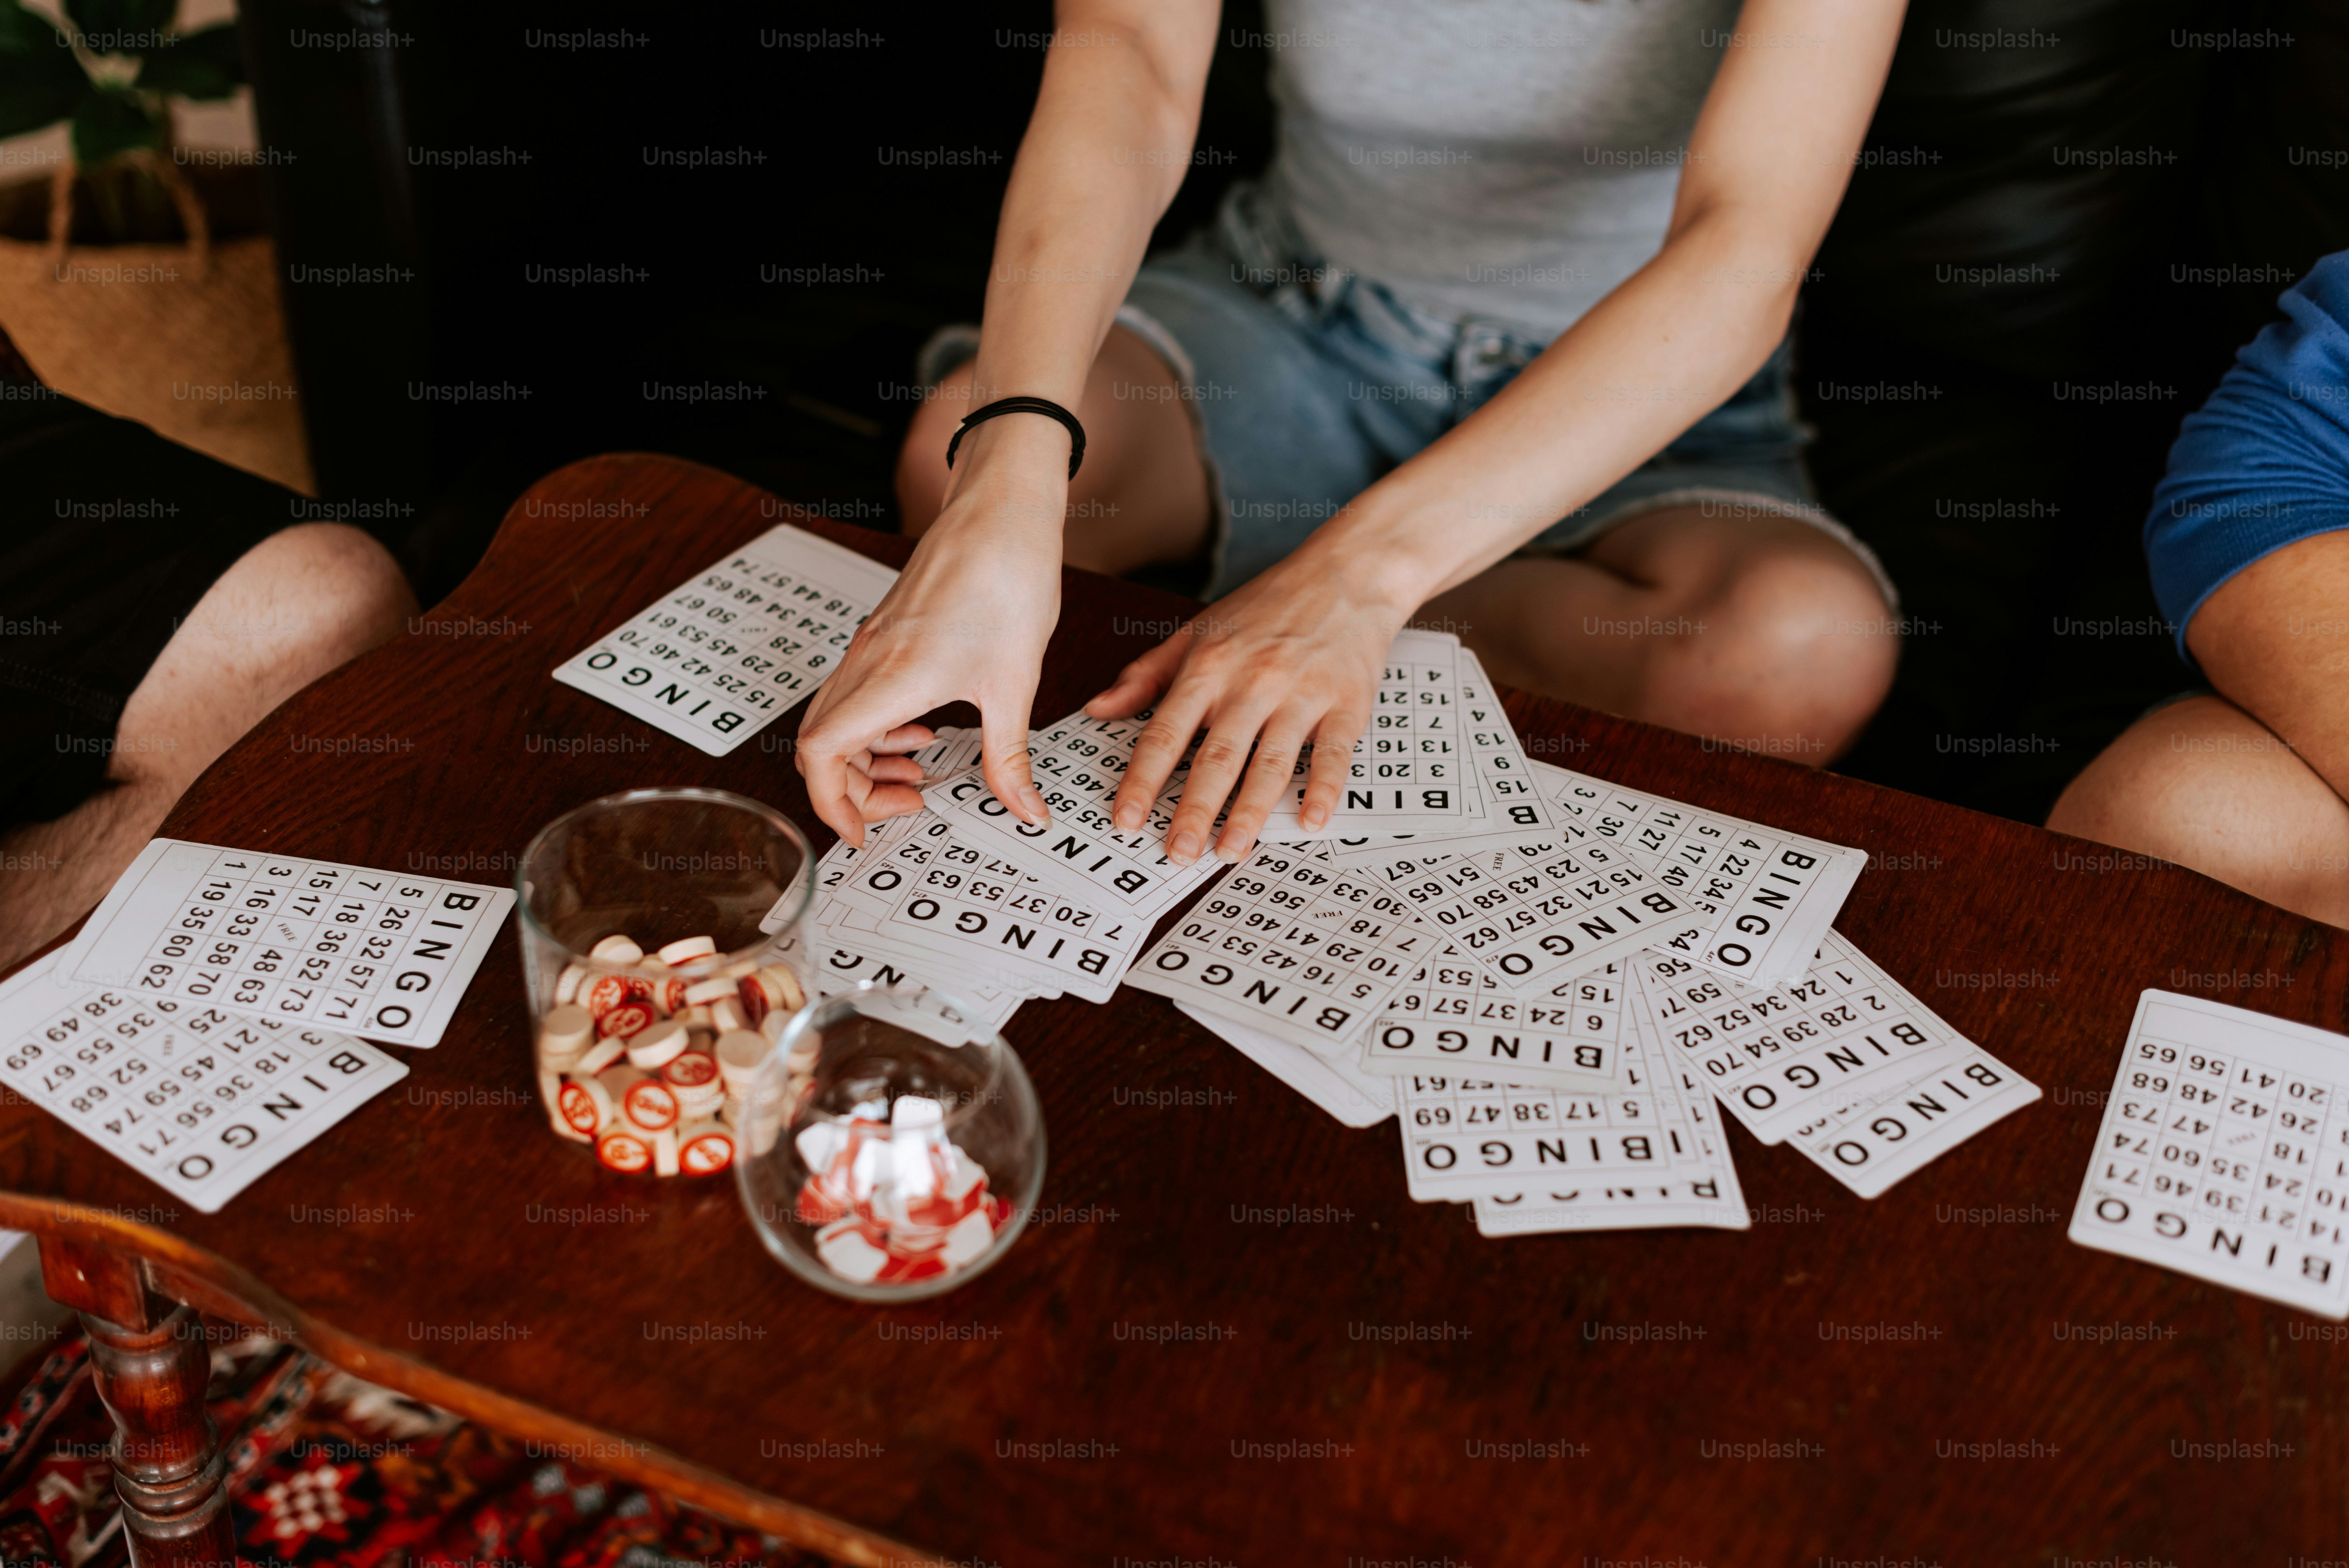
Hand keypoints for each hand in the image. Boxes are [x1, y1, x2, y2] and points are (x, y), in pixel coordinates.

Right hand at [796, 423, 1065, 844]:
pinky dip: (878, 727)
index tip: (862, 834)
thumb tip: (1027, 812)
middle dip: (853, 790)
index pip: (821, 753)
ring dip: (868, 759)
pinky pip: (857, 693)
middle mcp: (867, 660)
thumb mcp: (1016, 685)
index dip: (831, 803)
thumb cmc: (1008, 580)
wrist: (1003, 511)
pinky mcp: (884, 632)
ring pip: (836, 719)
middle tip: (909, 806)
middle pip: (819, 744)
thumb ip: (1010, 758)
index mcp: (891, 677)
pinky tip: (923, 732)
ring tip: (920, 775)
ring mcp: (871, 644)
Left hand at [1086, 552, 1411, 864]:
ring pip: (1271, 762)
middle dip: (1195, 809)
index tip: (1126, 819)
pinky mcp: (1347, 702)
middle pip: (1217, 756)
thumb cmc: (1267, 605)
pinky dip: (1323, 789)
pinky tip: (1310, 821)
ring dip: (1250, 811)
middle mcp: (1252, 681)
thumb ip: (1146, 674)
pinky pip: (1333, 754)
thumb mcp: (1197, 631)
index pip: (1166, 732)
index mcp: (1209, 666)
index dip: (1143, 780)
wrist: (1347, 572)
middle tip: (1177, 853)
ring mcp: (1301, 693)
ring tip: (1230, 851)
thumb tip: (1097, 709)